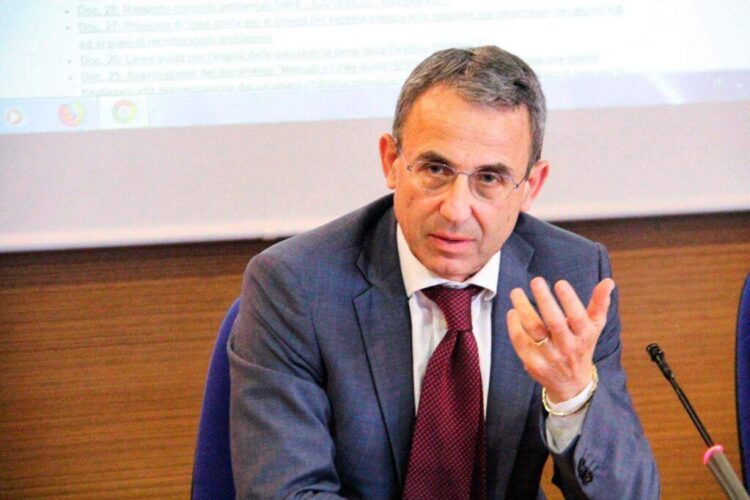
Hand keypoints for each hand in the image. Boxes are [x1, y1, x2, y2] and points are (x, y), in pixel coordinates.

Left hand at [506, 277, 614, 402]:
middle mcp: (568, 347)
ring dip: (523, 308)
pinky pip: (520, 342)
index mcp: (584, 336)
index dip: (569, 300)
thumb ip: (600, 303)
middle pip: (554, 322)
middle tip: (536, 281)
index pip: (578, 317)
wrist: (571, 384)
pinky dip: (514, 326)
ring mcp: (550, 356)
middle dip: (544, 300)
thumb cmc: (582, 347)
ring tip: (516, 292)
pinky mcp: (534, 363)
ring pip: (534, 330)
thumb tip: (608, 281)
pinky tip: (513, 312)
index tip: (559, 283)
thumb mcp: (594, 327)